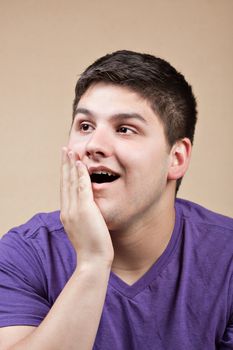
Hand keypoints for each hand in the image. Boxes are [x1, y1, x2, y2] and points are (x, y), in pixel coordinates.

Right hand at [60, 147, 113, 265]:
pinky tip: (80, 164)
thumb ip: (83, 216)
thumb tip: (87, 208)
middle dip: (65, 165)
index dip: (65, 174)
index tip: (66, 162)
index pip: (65, 189)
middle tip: (64, 150)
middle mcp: (67, 210)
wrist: (93, 261)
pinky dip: (80, 175)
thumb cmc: (92, 247)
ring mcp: (74, 210)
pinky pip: (82, 188)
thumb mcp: (84, 229)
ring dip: (70, 165)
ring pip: (71, 182)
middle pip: (65, 182)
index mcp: (67, 214)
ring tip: (70, 151)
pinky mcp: (84, 210)